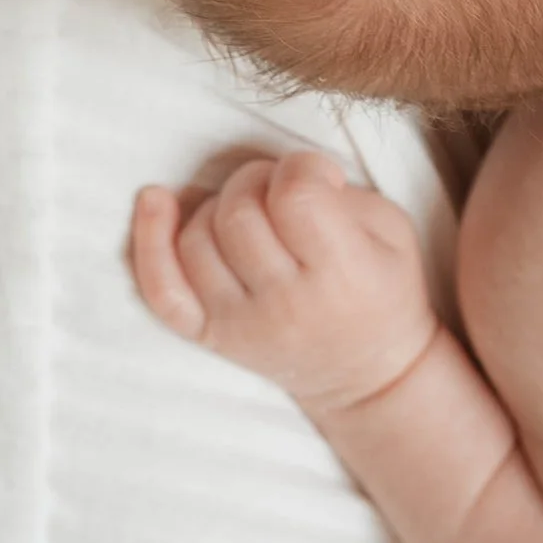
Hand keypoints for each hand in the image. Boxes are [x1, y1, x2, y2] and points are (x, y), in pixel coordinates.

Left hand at [130, 151, 437, 416]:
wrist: (369, 375)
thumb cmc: (384, 290)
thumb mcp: (393, 231)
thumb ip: (344, 193)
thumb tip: (285, 175)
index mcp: (341, 272)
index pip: (294, 196)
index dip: (302, 167)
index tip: (318, 177)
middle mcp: (284, 303)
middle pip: (239, 211)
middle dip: (258, 181)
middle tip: (283, 193)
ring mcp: (240, 323)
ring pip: (198, 239)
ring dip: (219, 206)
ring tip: (252, 213)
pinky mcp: (211, 335)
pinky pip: (162, 290)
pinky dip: (148, 243)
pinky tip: (154, 200)